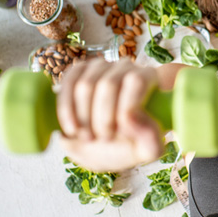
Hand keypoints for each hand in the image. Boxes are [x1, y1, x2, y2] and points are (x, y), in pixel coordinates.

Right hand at [56, 58, 163, 172]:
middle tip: (104, 139)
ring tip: (89, 137)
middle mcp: (126, 67)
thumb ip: (152, 142)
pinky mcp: (79, 71)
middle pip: (108, 83)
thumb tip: (133, 121)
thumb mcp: (147, 150)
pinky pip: (68, 82)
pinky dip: (66, 108)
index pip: (136, 81)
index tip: (121, 133)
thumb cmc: (131, 143)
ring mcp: (101, 67)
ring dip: (83, 116)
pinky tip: (72, 129)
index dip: (125, 107)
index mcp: (149, 78)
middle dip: (102, 117)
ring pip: (85, 84)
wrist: (107, 144)